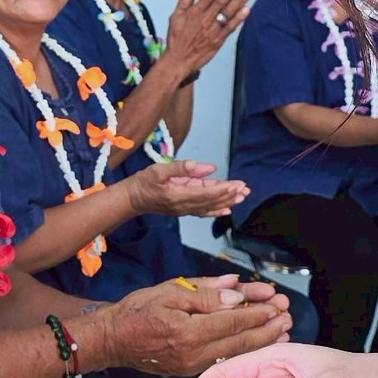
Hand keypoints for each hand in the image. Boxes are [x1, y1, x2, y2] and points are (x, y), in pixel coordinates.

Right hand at [98, 276, 291, 377]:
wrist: (112, 340)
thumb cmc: (137, 311)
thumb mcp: (169, 291)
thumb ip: (205, 293)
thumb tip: (236, 293)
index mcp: (189, 331)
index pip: (233, 320)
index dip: (257, 310)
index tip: (276, 301)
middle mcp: (194, 353)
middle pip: (240, 340)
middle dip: (267, 327)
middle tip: (288, 315)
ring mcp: (193, 365)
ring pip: (236, 352)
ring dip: (261, 341)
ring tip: (283, 331)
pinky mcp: (191, 370)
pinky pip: (225, 358)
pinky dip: (244, 349)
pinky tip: (257, 343)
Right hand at [127, 160, 249, 217]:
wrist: (132, 199)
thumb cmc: (143, 182)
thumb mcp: (159, 170)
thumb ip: (181, 168)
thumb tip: (203, 166)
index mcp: (178, 195)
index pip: (206, 193)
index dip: (223, 190)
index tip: (237, 185)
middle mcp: (184, 205)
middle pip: (211, 201)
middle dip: (229, 195)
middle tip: (245, 189)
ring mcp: (184, 209)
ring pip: (210, 207)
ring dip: (227, 202)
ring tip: (242, 196)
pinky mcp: (183, 209)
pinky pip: (203, 211)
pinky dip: (216, 210)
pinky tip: (227, 209)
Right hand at [166, 0, 253, 73]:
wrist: (178, 60)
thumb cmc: (176, 38)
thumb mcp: (176, 15)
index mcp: (194, 12)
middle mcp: (204, 19)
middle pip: (221, 1)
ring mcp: (212, 30)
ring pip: (227, 12)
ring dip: (239, 0)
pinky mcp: (218, 40)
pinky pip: (230, 27)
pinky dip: (239, 18)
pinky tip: (247, 9)